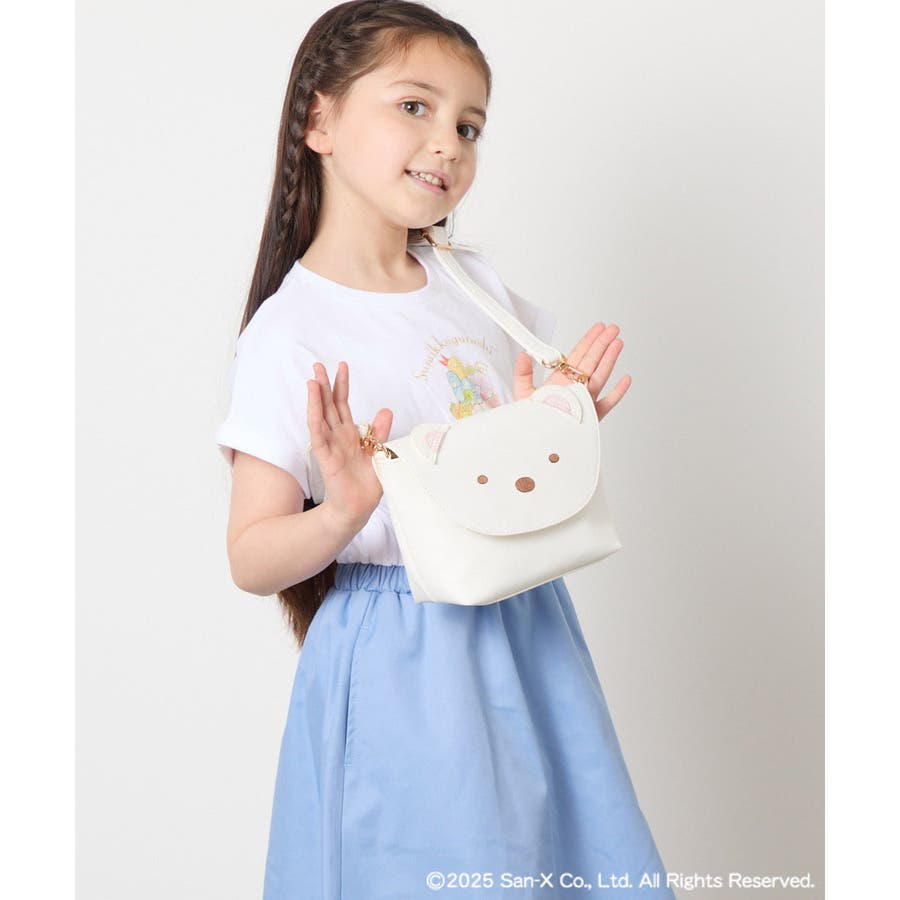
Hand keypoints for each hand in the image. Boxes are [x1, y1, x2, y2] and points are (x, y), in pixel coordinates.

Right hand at [307, 361, 392, 527]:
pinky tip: (313, 404)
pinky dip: (315, 419)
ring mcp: (330, 446)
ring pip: (320, 417)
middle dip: (324, 385)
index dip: (342, 385)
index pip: (343, 405)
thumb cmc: (367, 483)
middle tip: (318, 365)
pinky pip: (318, 435)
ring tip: (313, 379)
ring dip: (316, 398)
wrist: (359, 508)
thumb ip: (380, 431)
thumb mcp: (379, 452)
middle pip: (328, 406)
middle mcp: (337, 437)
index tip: (342, 366)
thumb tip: (385, 409)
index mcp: (350, 434)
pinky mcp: (325, 458)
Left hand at [512, 322, 630, 421]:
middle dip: (602, 344)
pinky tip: (625, 379)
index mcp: (562, 380)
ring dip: (609, 360)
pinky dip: (617, 392)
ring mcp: (585, 400)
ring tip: (617, 344)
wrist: (535, 439)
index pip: (578, 355)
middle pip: (592, 361)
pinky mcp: (591, 416)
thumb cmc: (532, 418)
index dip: (588, 340)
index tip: (598, 328)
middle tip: (613, 329)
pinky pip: (607, 403)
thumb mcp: (523, 392)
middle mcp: (576, 387)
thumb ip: (523, 372)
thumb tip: (524, 354)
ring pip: (600, 377)